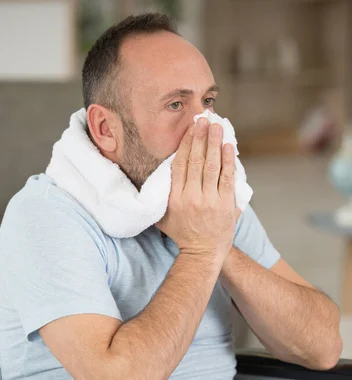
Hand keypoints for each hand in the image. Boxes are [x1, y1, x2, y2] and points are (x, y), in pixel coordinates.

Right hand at [156, 118, 237, 260]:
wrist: (203, 253)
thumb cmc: (182, 234)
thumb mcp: (163, 217)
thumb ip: (160, 197)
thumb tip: (157, 175)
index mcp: (175, 198)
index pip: (180, 164)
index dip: (186, 144)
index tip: (190, 128)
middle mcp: (191, 197)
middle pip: (196, 160)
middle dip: (200, 137)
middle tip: (203, 119)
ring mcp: (209, 201)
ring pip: (212, 166)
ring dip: (215, 143)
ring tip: (217, 126)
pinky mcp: (225, 205)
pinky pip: (227, 178)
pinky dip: (228, 160)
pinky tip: (228, 146)